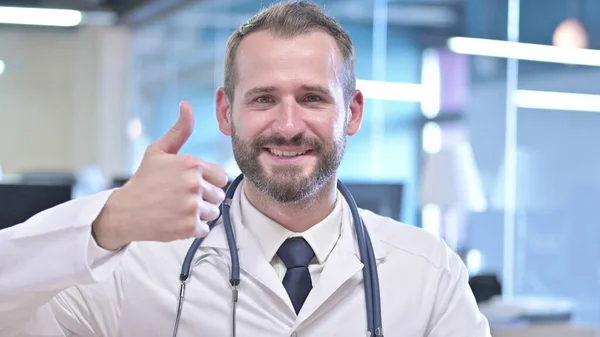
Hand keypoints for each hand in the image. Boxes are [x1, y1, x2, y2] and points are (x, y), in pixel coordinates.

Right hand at [92, 102, 227, 250]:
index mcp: (192, 164)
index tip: (190, 185)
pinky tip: (177, 220)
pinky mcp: (189, 226)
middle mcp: (194, 184)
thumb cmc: (144, 180)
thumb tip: (187, 105)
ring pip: (213, 212)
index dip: (207, 182)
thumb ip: (179, 130)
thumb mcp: (158, 151)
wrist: (125, 212)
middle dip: (204, 198)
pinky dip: (193, 228)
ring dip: (199, 213)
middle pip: (218, 195)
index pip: (221, 177)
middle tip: (181, 198)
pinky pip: (205, 228)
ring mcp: (192, 206)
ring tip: (179, 209)